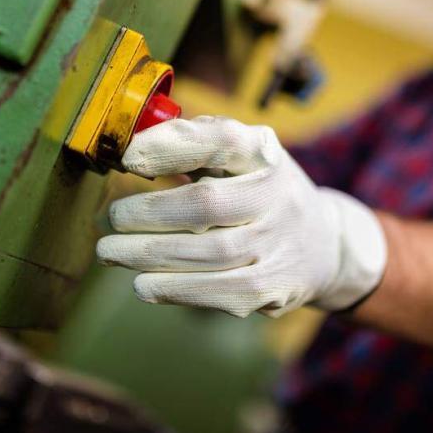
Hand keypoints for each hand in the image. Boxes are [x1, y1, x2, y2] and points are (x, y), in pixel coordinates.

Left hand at [96, 116, 386, 317]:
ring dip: (150, 255)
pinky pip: (221, 292)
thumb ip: (191, 146)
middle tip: (111, 219)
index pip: (223, 140)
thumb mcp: (238, 158)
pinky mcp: (275, 288)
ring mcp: (281, 244)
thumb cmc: (257, 193)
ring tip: (111, 250)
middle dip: (149, 212)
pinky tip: (143, 284)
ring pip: (211, 253)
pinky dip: (176, 289)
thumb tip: (127, 152)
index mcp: (265, 153)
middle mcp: (280, 194)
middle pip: (208, 203)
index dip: (171, 146)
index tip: (127, 157)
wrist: (321, 244)